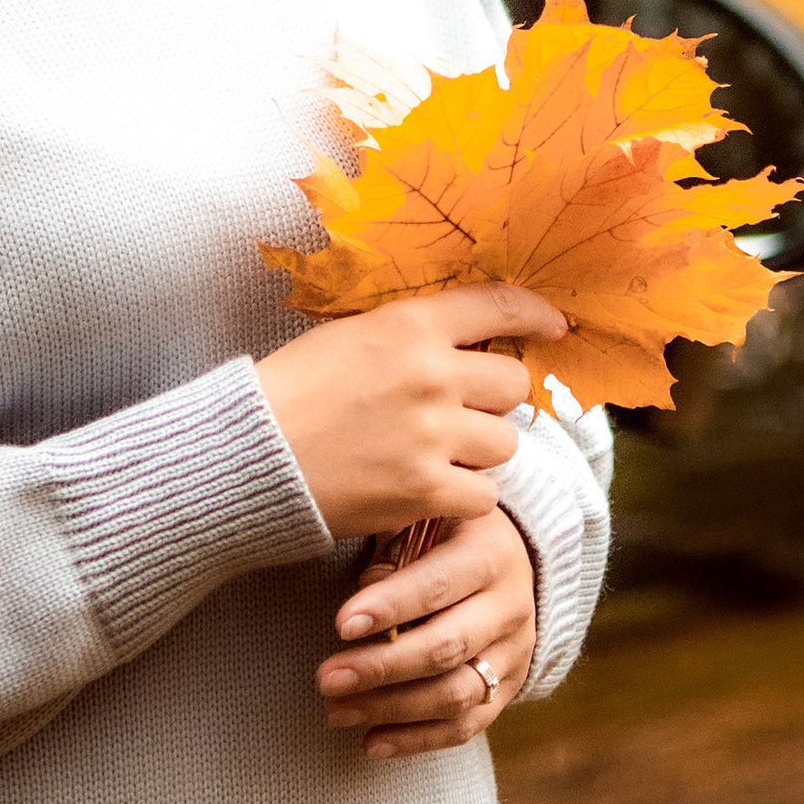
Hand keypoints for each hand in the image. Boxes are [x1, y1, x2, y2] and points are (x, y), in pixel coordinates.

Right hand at [254, 282, 563, 539]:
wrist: (250, 454)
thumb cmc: (289, 389)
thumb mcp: (349, 336)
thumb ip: (409, 335)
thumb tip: (462, 339)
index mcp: (409, 325)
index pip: (497, 306)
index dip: (535, 314)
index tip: (553, 327)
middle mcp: (431, 375)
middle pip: (513, 386)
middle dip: (495, 400)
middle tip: (464, 412)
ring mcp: (432, 435)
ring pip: (504, 444)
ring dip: (480, 451)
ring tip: (441, 454)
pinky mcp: (425, 490)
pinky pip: (484, 496)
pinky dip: (464, 497)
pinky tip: (433, 490)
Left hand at [315, 504, 538, 761]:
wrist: (509, 560)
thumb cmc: (446, 534)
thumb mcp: (424, 519)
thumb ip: (394, 551)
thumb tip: (363, 603)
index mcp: (490, 554)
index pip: (438, 585)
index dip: (390, 607)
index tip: (340, 624)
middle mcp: (511, 607)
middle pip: (447, 647)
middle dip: (382, 667)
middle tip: (327, 679)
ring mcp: (514, 654)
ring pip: (456, 695)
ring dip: (391, 708)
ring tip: (337, 712)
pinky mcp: (508, 691)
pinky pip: (466, 726)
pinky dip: (417, 740)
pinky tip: (371, 742)